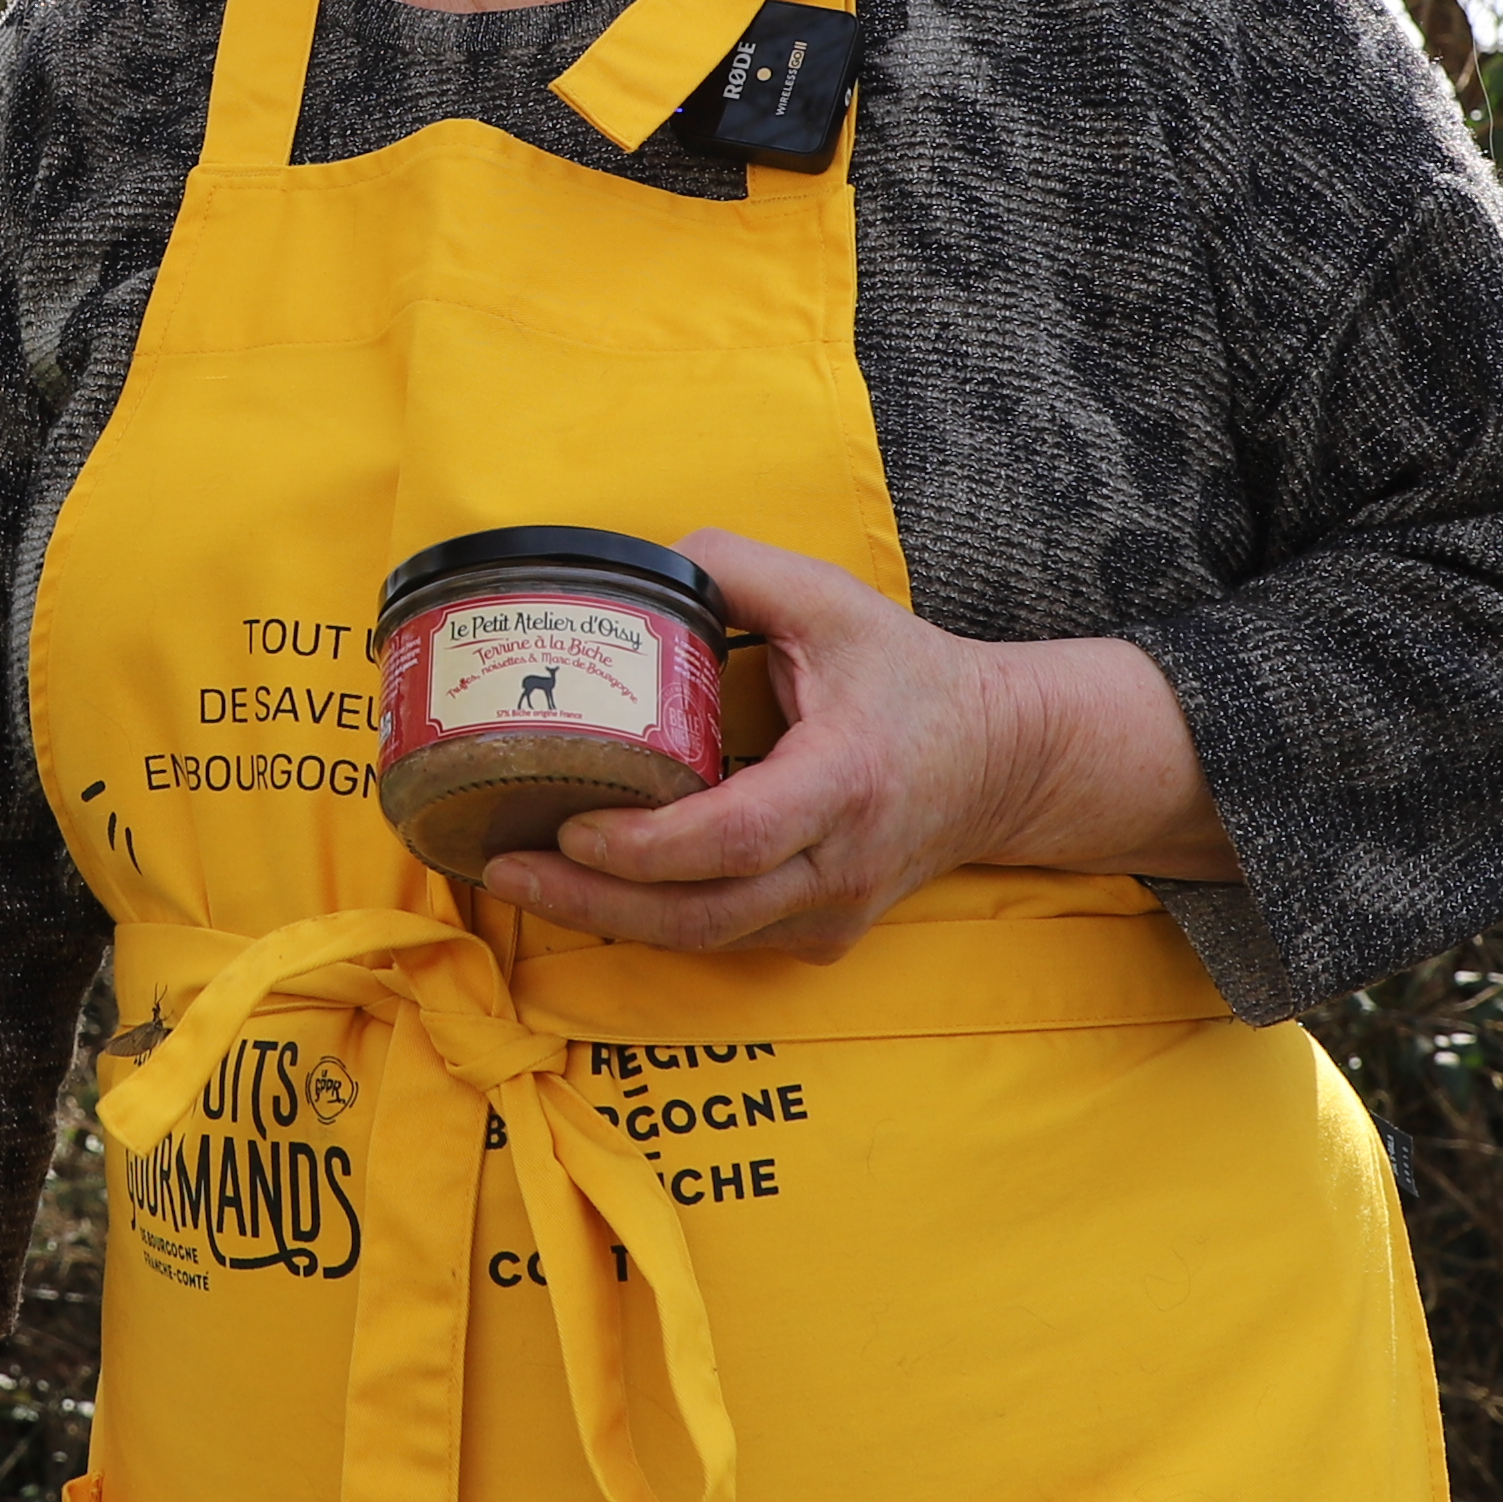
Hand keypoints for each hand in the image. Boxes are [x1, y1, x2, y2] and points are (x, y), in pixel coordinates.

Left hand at [476, 527, 1232, 956]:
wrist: (1004, 762)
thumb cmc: (912, 676)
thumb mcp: (831, 600)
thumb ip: (731, 568)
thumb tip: (630, 561)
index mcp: (844, 782)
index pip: (733, 838)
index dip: (643, 845)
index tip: (567, 820)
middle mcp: (839, 864)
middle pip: (700, 915)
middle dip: (589, 900)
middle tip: (498, 863)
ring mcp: (832, 912)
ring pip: (704, 940)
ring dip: (604, 917)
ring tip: (517, 875)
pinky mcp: (820, 934)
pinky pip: (722, 938)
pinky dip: (649, 916)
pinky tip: (584, 883)